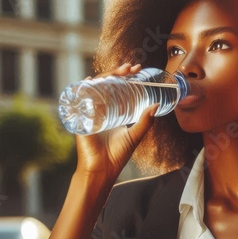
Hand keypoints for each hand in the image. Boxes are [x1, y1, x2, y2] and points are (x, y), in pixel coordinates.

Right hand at [75, 63, 158, 181]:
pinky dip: (83, 88)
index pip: (118, 88)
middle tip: (131, 68)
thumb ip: (145, 122)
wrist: (102, 170)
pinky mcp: (79, 117)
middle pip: (106, 84)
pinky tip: (91, 81)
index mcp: (111, 111)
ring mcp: (88, 111)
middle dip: (118, 73)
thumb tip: (156, 106)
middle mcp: (99, 108)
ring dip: (105, 76)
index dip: (126, 77)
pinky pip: (79, 98)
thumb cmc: (117, 155)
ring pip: (95, 87)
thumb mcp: (134, 136)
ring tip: (119, 72)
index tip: (137, 70)